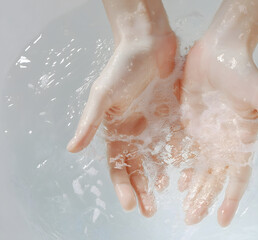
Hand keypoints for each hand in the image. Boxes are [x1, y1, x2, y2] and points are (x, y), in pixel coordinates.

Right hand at [67, 32, 177, 216]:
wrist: (149, 43)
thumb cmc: (122, 67)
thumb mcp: (103, 95)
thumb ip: (90, 122)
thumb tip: (71, 149)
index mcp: (116, 130)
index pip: (117, 165)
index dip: (122, 185)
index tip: (130, 205)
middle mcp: (135, 131)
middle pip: (138, 167)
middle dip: (142, 189)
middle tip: (150, 210)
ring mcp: (155, 125)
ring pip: (157, 158)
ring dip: (160, 177)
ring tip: (168, 193)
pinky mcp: (172, 117)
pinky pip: (176, 141)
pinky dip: (179, 156)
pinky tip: (185, 169)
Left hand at [178, 36, 257, 225]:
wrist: (220, 48)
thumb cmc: (243, 70)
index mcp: (241, 138)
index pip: (238, 174)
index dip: (232, 197)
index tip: (222, 219)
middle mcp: (223, 139)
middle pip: (214, 176)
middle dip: (205, 197)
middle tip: (193, 219)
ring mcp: (205, 131)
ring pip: (198, 166)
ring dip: (193, 186)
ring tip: (184, 205)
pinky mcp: (189, 120)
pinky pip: (183, 147)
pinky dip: (178, 164)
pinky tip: (172, 177)